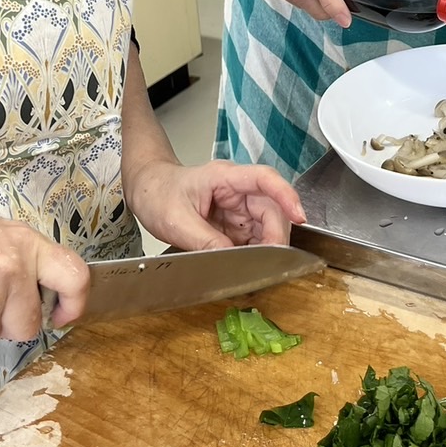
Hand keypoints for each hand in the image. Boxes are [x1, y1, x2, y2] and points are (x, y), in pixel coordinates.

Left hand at [126, 156, 304, 251]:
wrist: (146, 189)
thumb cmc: (158, 193)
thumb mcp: (176, 220)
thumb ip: (205, 241)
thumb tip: (231, 261)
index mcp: (225, 178)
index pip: (264, 179)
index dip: (286, 195)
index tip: (299, 216)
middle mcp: (238, 191)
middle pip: (272, 209)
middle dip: (276, 236)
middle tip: (271, 263)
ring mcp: (238, 208)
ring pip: (267, 227)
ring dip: (267, 248)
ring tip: (258, 268)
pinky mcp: (234, 224)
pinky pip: (254, 239)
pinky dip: (255, 254)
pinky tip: (249, 266)